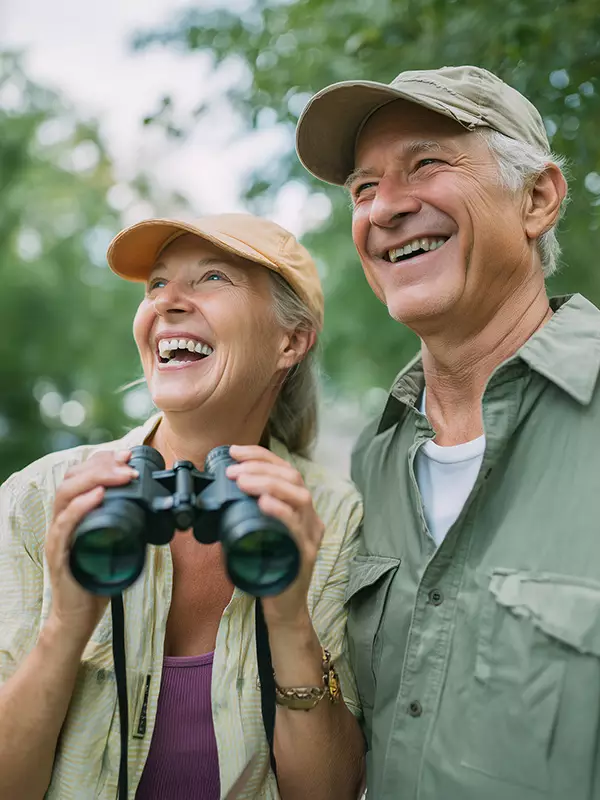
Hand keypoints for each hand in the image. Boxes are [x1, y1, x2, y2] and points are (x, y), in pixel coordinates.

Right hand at [44, 450, 137, 643]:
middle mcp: (61, 521)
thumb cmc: (95, 581)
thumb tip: (155, 511)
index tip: (128, 455)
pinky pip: (64, 526)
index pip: (80, 475)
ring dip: (96, 479)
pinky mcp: (59, 556)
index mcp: (73, 515)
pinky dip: (80, 508)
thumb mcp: (114, 545)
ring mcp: (58, 537)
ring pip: (65, 495)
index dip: (103, 460)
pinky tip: (97, 496)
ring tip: (121, 475)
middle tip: (128, 464)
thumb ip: (126, 526)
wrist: (78, 618)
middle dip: (103, 465)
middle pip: (72, 478)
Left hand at [227, 445, 323, 627]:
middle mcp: (310, 518)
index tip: (235, 452)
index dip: (261, 456)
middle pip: (293, 478)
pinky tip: (264, 502)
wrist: (282, 609)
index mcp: (300, 509)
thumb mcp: (257, 534)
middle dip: (261, 467)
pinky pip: (296, 528)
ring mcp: (311, 536)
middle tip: (233, 470)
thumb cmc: (268, 570)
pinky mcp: (306, 556)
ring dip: (268, 483)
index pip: (285, 470)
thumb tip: (217, 493)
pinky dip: (280, 511)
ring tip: (242, 481)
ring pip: (298, 496)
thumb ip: (247, 513)